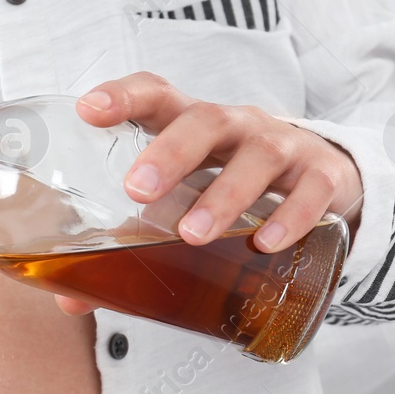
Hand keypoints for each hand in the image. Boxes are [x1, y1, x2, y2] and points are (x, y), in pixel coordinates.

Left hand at [53, 72, 362, 317]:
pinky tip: (264, 244)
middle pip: (204, 120)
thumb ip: (130, 243)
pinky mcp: (323, 177)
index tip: (89, 110)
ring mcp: (283, 148)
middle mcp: (237, 127)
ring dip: (222, 195)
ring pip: (256, 157)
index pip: (157, 94)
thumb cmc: (230, 183)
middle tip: (137, 190)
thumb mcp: (185, 199)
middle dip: (170, 152)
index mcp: (191, 126)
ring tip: (192, 234)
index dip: (123, 97)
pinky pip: (310, 192)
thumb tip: (70, 299)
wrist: (324, 179)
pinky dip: (289, 217)